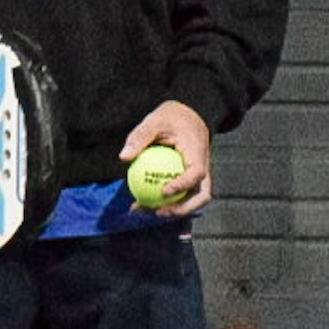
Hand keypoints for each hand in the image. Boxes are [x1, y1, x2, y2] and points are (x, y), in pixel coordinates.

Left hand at [119, 100, 213, 216]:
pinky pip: (180, 197)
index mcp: (198, 152)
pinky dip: (164, 203)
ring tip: (144, 211)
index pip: (197, 173)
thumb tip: (124, 157)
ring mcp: (200, 178)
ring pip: (191, 201)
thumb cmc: (171, 118)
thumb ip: (139, 137)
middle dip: (182, 209)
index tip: (164, 190)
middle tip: (157, 211)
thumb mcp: (154, 121)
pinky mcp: (191, 182)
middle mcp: (204, 168)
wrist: (188, 117)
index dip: (183, 185)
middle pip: (201, 196)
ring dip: (171, 211)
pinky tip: (140, 204)